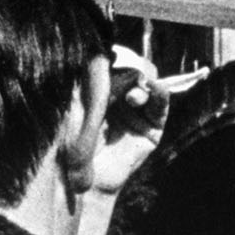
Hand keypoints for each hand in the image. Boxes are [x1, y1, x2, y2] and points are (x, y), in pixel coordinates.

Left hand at [71, 56, 172, 234]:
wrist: (85, 180)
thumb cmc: (74, 144)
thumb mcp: (79, 107)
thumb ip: (93, 83)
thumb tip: (105, 54)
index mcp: (100, 90)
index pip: (115, 63)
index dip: (117, 56)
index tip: (112, 54)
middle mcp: (120, 100)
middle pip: (135, 70)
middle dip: (132, 67)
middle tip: (125, 70)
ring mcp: (137, 114)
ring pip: (149, 84)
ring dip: (144, 82)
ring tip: (132, 96)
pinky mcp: (152, 130)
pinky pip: (161, 107)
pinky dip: (161, 94)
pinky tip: (155, 88)